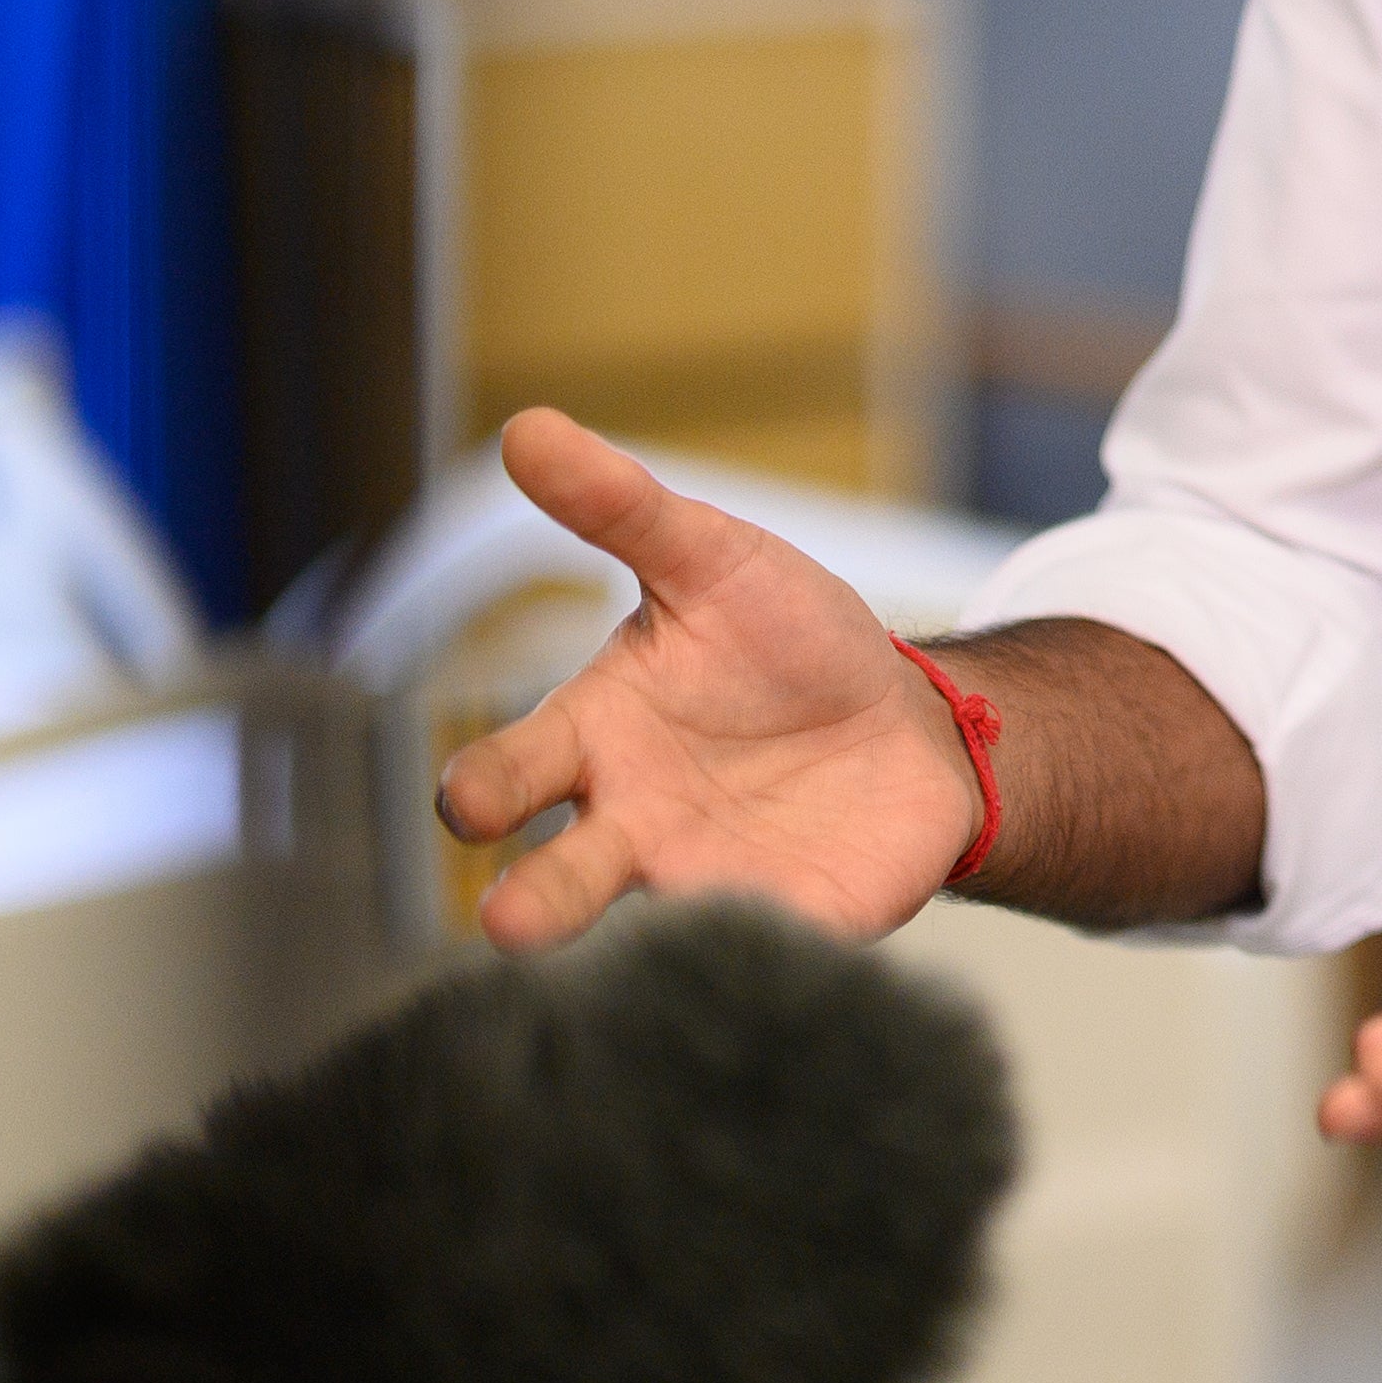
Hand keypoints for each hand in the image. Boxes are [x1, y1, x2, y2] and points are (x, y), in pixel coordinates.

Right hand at [428, 408, 978, 949]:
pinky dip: (771, 954)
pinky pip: (772, 953)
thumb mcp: (710, 559)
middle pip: (557, 880)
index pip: (504, 775)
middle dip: (533, 902)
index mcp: (593, 741)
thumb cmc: (784, 641)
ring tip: (664, 932)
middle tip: (510, 922)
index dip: (480, 790)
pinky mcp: (796, 926)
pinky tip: (782, 949)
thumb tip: (526, 428)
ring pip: (655, 938)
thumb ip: (619, 507)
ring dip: (649, 945)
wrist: (909, 720)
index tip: (472, 802)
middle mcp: (631, 830)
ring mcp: (708, 888)